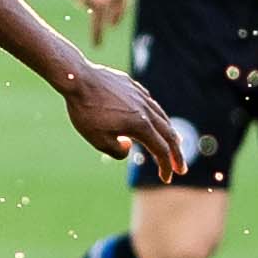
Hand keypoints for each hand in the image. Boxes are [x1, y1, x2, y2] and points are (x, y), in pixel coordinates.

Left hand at [61, 61, 183, 181]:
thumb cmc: (85, 111)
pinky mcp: (133, 86)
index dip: (165, 167)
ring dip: (169, 134)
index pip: (160, 150)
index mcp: (140, 125)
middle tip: (180, 168)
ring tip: (174, 144)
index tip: (166, 179)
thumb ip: (117, 151)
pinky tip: (155, 120)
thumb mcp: (98, 140)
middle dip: (176, 154)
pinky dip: (158, 117)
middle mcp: (146, 109)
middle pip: (168, 134)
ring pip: (162, 117)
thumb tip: (129, 147)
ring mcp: (141, 96)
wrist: (77, 79)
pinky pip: (151, 104)